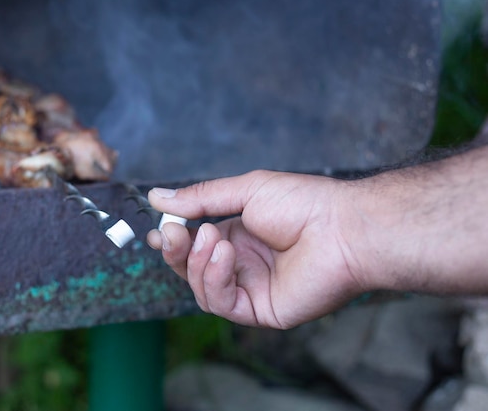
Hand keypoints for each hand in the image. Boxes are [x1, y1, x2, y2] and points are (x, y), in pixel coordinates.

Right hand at [146, 170, 366, 328]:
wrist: (343, 228)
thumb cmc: (303, 203)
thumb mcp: (245, 190)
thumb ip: (201, 197)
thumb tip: (156, 196)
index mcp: (238, 235)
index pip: (193, 244)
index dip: (172, 240)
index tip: (156, 230)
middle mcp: (242, 263)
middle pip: (191, 269)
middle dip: (176, 252)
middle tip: (170, 234)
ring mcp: (251, 288)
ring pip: (201, 289)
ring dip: (197, 263)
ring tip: (212, 238)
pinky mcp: (261, 310)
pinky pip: (222, 303)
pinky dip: (214, 279)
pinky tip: (225, 256)